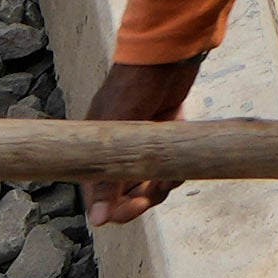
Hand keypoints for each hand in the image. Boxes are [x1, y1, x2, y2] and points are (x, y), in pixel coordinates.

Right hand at [82, 49, 202, 227]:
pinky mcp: (164, 138)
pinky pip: (169, 167)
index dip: (116, 209)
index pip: (100, 197)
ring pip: (151, 184)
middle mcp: (118, 153)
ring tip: (170, 172)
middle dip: (143, 198)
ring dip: (162, 184)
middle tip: (156, 190)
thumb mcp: (116, 134)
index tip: (136, 206)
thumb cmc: (132, 88)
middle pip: (128, 195)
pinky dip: (175, 170)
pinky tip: (180, 160)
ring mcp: (142, 147)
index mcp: (97, 153)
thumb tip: (97, 222)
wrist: (166, 55)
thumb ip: (107, 180)